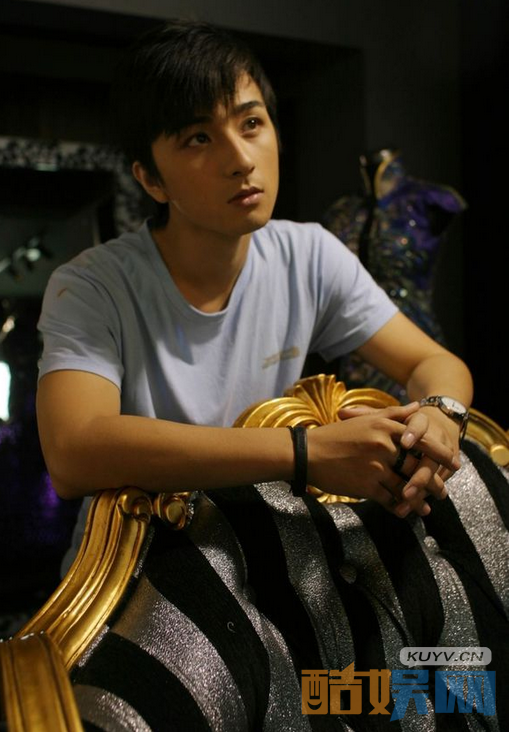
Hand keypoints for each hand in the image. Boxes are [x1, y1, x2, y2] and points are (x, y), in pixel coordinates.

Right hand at [307, 402, 459, 517]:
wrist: (307, 454)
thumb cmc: (335, 436)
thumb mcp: (364, 420)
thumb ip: (393, 414)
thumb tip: (417, 407)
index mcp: (384, 427)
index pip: (422, 441)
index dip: (440, 453)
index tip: (454, 463)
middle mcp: (383, 445)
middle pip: (417, 466)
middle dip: (433, 481)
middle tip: (444, 491)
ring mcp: (376, 466)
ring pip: (406, 486)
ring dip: (419, 498)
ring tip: (429, 506)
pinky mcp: (367, 486)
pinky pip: (390, 500)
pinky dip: (400, 508)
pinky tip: (406, 513)